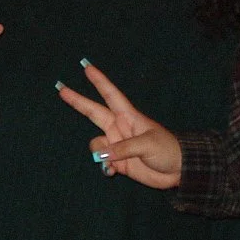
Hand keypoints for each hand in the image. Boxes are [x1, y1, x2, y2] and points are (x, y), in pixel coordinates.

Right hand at [55, 61, 182, 188]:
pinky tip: (112, 172)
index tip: (87, 68)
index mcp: (129, 117)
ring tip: (112, 163)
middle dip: (78, 101)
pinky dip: (104, 167)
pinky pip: (102, 161)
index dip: (99, 81)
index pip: (111, 95)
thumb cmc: (168, 150)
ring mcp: (118, 145)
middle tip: (60, 88)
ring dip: (98, 153)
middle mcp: (119, 128)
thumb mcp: (147, 145)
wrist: (178, 171)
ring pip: (96, 144)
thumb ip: (123, 148)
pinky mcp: (119, 162)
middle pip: (93, 112)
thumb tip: (100, 155)